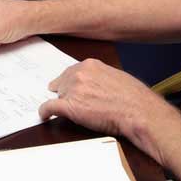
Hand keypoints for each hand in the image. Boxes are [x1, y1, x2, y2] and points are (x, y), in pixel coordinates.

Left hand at [39, 59, 172, 163]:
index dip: (68, 81)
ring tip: (64, 110)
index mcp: (90, 65)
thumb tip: (94, 85)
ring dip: (61, 102)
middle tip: (66, 100)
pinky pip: (49, 107)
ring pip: (58, 95)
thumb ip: (100, 77)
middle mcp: (79, 74)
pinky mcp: (70, 106)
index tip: (65, 86)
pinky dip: (44, 111)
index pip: (71, 71)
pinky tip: (43, 115)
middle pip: (62, 83)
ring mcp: (74, 90)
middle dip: (64, 92)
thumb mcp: (116, 77)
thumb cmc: (133, 97)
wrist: (137, 111)